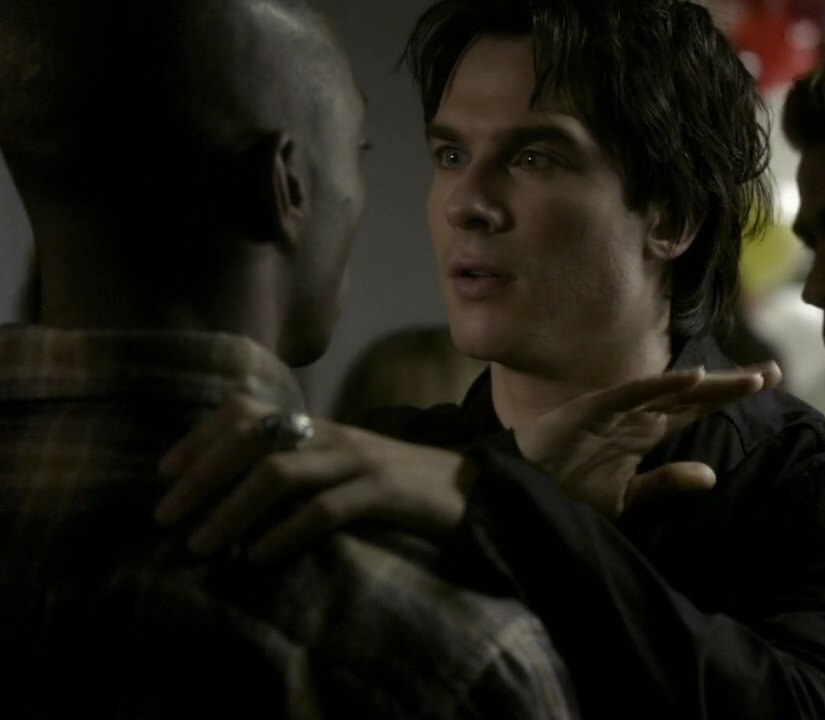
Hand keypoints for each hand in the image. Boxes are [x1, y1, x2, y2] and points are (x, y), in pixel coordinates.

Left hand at [155, 395, 472, 562]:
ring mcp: (360, 461)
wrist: (472, 490)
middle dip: (202, 475)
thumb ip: (299, 467)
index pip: (247, 411)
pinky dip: (285, 535)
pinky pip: (326, 510)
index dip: (200, 438)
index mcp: (320, 426)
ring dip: (232, 510)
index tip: (165, 473)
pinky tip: (260, 557)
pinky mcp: (385, 493)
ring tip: (201, 546)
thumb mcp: (342, 466)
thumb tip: (233, 496)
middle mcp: (333, 435)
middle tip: (166, 516)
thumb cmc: (400, 485)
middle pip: (254, 437)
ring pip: (282, 473)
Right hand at [515, 362, 781, 516]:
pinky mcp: (594, 408)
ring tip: (749, 380)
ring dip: (709, 384)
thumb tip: (712, 476)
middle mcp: (638, 416)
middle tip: (775, 372)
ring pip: (671, 390)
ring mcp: (617, 410)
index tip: (769, 382)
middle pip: (694, 396)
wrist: (519, 490)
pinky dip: (661, 384)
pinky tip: (692, 376)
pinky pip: (633, 394)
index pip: (698, 409)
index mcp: (647, 432)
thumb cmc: (567, 490)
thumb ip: (667, 484)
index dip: (730, 395)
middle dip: (732, 385)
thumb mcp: (627, 497)